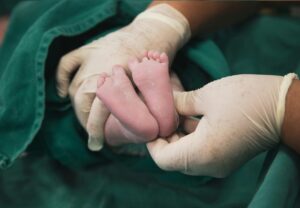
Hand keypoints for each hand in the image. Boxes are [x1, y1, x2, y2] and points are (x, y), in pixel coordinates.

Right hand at [55, 4, 190, 150]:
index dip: (95, 132)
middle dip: (87, 122)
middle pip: (83, 105)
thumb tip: (131, 134)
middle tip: (93, 132)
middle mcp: (99, 73)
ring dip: (78, 107)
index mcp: (117, 85)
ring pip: (75, 90)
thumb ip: (136, 109)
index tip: (97, 145)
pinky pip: (66, 65)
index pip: (98, 115)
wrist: (150, 35)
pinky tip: (63, 93)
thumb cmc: (153, 65)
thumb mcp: (149, 91)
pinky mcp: (87, 50)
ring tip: (85, 118)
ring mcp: (91, 61)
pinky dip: (62, 79)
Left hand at [147, 74, 296, 176]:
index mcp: (202, 152)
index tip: (151, 122)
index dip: (152, 141)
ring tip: (176, 113)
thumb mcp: (206, 96)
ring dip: (178, 137)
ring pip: (186, 156)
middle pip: (173, 159)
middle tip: (161, 114)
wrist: (284, 107)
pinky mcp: (225, 159)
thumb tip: (163, 104)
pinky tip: (190, 118)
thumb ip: (179, 103)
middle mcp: (208, 166)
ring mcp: (218, 165)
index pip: (163, 158)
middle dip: (164, 137)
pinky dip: (190, 139)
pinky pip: (199, 154)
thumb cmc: (246, 98)